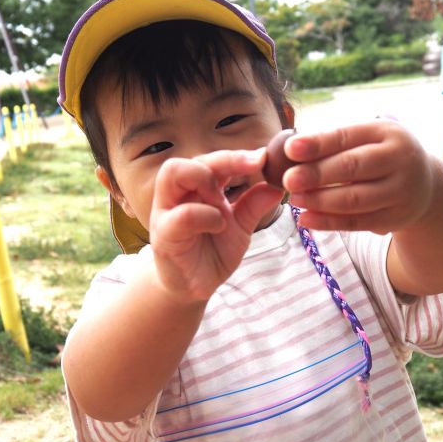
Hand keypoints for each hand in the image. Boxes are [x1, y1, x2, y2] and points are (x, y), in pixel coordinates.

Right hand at [149, 149, 282, 300]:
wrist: (195, 285)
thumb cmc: (213, 250)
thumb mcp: (240, 226)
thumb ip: (254, 205)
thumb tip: (278, 185)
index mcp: (197, 187)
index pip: (212, 159)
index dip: (237, 156)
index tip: (264, 157)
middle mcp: (178, 193)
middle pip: (190, 158)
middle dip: (223, 159)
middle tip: (252, 168)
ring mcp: (167, 211)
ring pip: (172, 173)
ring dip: (204, 179)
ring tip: (224, 202)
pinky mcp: (164, 235)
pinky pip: (181, 215)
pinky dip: (205, 215)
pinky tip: (219, 225)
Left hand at [283, 121, 433, 233]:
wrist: (423, 184)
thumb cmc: (379, 156)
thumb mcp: (367, 140)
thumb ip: (335, 144)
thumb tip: (291, 151)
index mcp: (388, 133)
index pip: (348, 137)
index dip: (318, 143)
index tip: (290, 148)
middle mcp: (401, 160)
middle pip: (352, 168)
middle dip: (316, 174)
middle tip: (288, 180)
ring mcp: (402, 191)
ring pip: (354, 199)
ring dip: (319, 200)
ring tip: (294, 199)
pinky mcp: (396, 218)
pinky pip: (357, 223)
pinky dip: (328, 222)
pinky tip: (306, 219)